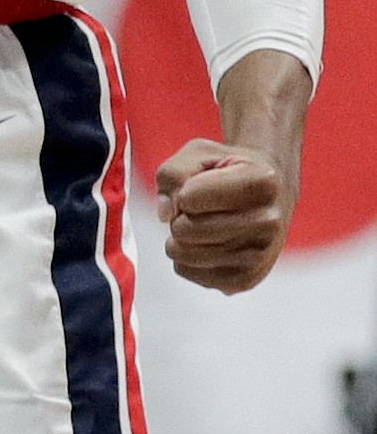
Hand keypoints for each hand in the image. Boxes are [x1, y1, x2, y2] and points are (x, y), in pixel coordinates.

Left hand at [156, 137, 291, 294]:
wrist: (268, 196)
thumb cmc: (227, 171)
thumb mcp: (199, 152)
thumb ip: (173, 173)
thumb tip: (165, 215)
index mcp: (262, 182)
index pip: (188, 197)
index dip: (183, 189)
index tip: (201, 184)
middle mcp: (268, 222)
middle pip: (184, 230)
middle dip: (179, 215)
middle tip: (199, 207)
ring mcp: (259, 257)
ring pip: (181, 253)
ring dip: (180, 236)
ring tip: (204, 223)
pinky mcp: (245, 281)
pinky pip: (185, 270)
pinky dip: (185, 256)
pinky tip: (208, 242)